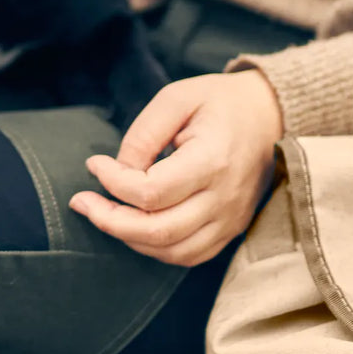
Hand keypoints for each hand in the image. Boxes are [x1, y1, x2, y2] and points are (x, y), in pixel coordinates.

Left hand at [69, 69, 282, 265]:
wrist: (271, 115)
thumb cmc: (220, 102)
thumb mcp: (177, 98)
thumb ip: (143, 134)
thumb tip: (117, 170)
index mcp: (212, 160)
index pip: (152, 192)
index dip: (113, 182)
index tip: (95, 163)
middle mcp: (224, 198)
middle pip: (158, 232)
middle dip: (110, 220)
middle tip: (82, 201)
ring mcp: (230, 219)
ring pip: (171, 251)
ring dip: (129, 238)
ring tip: (104, 212)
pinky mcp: (231, 229)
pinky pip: (189, 255)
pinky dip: (155, 248)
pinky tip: (134, 226)